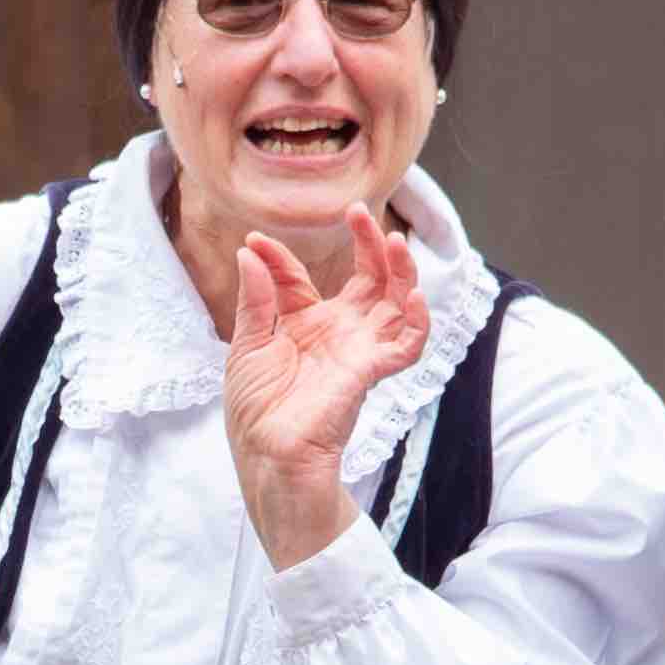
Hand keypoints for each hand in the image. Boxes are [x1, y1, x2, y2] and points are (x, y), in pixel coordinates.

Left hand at [219, 209, 441, 570]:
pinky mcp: (371, 371)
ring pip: (396, 302)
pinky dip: (417, 321)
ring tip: (394, 241)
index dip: (280, 258)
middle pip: (367, 279)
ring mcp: (359, 350)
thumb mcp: (247, 345)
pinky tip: (414, 296)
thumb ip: (257, 298)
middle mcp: (338, 334)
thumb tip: (251, 251)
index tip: (255, 240)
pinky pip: (408, 344)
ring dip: (401, 271)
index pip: (301, 279)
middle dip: (368, 244)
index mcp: (304, 327)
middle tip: (356, 211)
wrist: (267, 453)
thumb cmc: (256, 411)